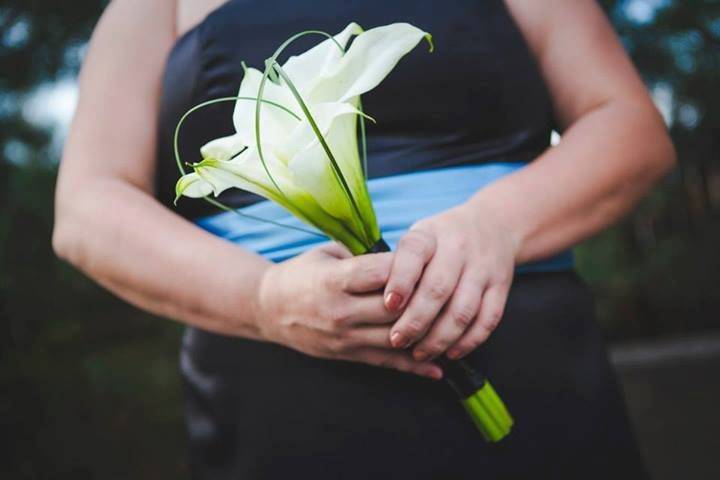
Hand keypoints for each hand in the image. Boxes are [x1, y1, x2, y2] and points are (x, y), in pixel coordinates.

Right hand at [257, 243, 441, 378]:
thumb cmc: (302, 274)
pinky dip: (414, 367)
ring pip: (395, 338)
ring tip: (452, 326)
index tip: (430, 259)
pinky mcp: (347, 355)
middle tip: (450, 290)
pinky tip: (439, 368)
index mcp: (334, 280)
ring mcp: (344, 337)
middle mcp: (341, 311)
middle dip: (425, 300)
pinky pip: (386, 362)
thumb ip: (362, 255)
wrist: (270, 309)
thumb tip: (403, 258)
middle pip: (395, 308)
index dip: (410, 267)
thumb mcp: (326, 253)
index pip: (381, 273)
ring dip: (426, 334)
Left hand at [384, 202, 518, 360]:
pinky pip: (488, 319)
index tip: (388, 305)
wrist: (493, 225)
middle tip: (397, 340)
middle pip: (437, 289)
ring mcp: (483, 268)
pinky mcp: (501, 287)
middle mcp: (458, 248)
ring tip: (420, 353)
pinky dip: (469, 341)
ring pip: (463, 310)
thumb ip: (396, 264)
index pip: (413, 254)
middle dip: (415, 321)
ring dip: (440, 338)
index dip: (400, 280)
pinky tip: (450, 353)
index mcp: (429, 235)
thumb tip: (367, 301)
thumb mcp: (417, 238)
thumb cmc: (440, 240)